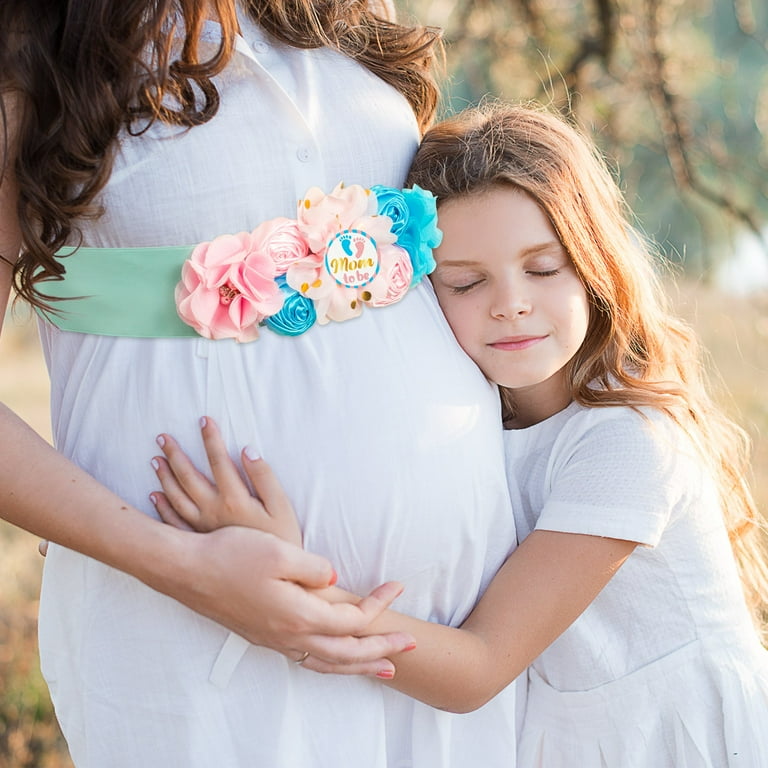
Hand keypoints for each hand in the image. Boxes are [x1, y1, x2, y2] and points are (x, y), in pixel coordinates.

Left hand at [151, 417, 301, 546]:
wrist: (274, 579)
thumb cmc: (283, 541)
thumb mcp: (283, 507)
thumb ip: (265, 478)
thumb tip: (248, 450)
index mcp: (234, 499)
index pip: (218, 461)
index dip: (211, 438)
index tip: (204, 420)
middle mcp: (212, 512)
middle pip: (189, 477)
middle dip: (176, 454)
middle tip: (162, 436)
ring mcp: (202, 529)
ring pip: (176, 498)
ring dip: (165, 477)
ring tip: (156, 459)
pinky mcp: (198, 543)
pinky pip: (173, 522)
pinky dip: (162, 507)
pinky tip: (154, 495)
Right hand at [151, 417, 413, 675]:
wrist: (185, 570)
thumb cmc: (230, 555)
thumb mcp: (279, 552)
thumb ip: (315, 568)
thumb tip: (334, 580)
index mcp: (298, 614)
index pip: (352, 619)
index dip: (380, 605)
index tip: (398, 586)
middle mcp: (289, 635)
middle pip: (346, 652)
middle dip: (382, 649)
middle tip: (411, 644)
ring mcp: (275, 640)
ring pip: (326, 663)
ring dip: (359, 665)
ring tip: (384, 667)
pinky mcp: (263, 636)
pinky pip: (307, 659)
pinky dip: (330, 663)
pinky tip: (333, 658)